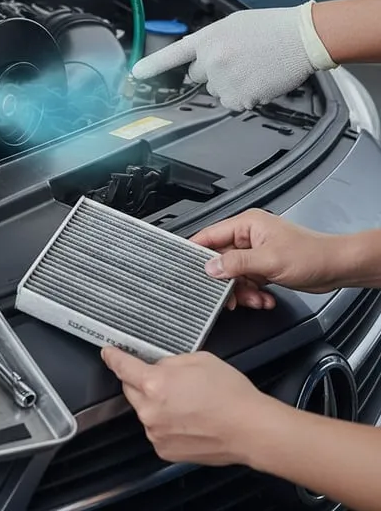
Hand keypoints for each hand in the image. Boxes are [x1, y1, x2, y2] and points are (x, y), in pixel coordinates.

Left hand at [101, 348, 273, 465]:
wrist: (250, 429)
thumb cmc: (229, 393)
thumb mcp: (197, 359)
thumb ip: (168, 362)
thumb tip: (156, 365)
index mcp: (155, 384)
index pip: (122, 367)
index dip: (113, 357)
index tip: (108, 353)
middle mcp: (150, 411)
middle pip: (131, 389)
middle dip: (142, 382)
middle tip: (168, 380)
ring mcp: (156, 433)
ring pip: (144, 410)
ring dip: (155, 404)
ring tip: (186, 403)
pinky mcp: (165, 450)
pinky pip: (156, 429)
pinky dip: (165, 422)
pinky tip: (188, 419)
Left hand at [130, 2, 335, 111]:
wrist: (302, 38)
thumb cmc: (273, 28)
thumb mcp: (234, 24)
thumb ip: (212, 41)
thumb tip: (200, 58)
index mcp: (208, 39)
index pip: (172, 55)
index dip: (151, 66)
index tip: (135, 74)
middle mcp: (210, 61)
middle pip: (198, 77)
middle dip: (212, 72)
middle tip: (237, 61)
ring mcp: (224, 81)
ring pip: (217, 91)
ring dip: (230, 85)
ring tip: (254, 68)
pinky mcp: (239, 97)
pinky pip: (234, 103)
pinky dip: (245, 97)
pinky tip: (259, 81)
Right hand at [194, 209, 346, 308]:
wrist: (338, 267)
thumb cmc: (311, 254)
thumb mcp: (268, 260)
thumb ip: (236, 264)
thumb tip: (210, 267)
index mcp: (246, 225)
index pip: (210, 235)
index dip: (196, 251)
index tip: (186, 267)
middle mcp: (248, 236)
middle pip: (221, 260)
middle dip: (226, 281)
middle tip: (228, 296)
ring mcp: (256, 252)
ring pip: (234, 275)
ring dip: (243, 291)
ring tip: (256, 299)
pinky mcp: (263, 267)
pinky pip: (247, 282)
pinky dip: (253, 293)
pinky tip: (265, 299)